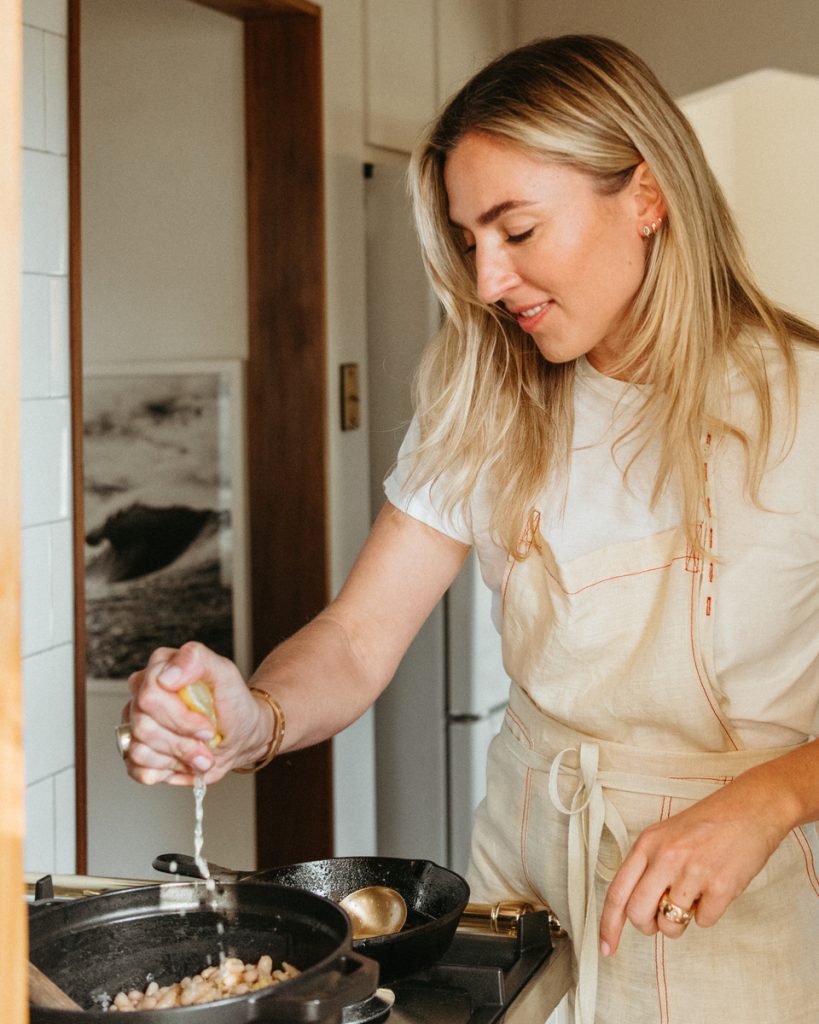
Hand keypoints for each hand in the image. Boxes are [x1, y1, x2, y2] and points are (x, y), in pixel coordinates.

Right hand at [122, 642, 268, 785]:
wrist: (240, 735)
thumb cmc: (232, 703)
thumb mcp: (226, 674)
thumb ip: (197, 660)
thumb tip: (166, 676)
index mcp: (159, 668)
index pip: (150, 693)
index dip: (179, 716)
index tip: (206, 725)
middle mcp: (142, 693)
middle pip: (143, 724)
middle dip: (181, 740)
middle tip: (206, 740)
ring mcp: (137, 722)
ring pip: (139, 749)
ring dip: (178, 757)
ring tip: (200, 753)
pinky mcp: (138, 750)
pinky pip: (136, 769)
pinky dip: (166, 771)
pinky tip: (184, 762)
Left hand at [598, 779, 789, 954]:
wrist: (751, 809)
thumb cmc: (708, 824)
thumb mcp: (665, 835)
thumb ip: (647, 866)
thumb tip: (633, 907)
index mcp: (647, 843)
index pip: (617, 892)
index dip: (608, 924)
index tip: (606, 947)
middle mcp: (666, 857)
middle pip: (638, 914)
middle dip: (647, 926)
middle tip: (659, 920)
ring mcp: (693, 873)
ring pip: (670, 924)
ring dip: (680, 922)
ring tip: (693, 896)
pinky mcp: (721, 887)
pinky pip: (704, 922)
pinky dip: (708, 913)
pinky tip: (715, 888)